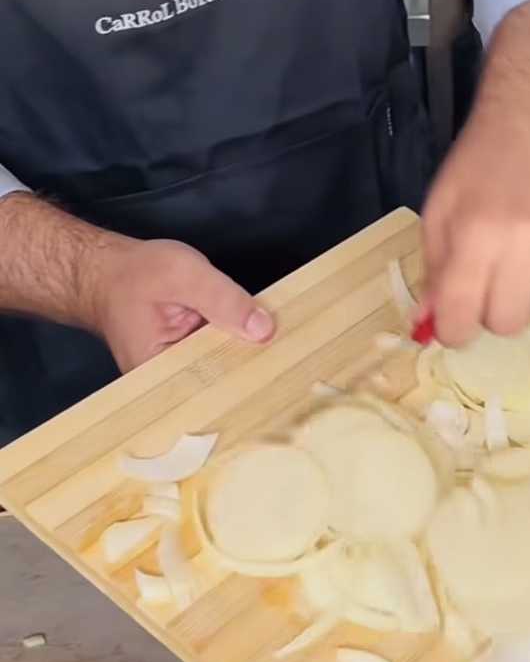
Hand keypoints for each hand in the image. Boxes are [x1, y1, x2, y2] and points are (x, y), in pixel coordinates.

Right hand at [86, 235, 274, 372]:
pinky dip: (234, 345)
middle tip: (292, 359)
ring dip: (246, 355)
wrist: (106, 271)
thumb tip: (263, 329)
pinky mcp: (186, 358)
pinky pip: (216, 357)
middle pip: (220, 383)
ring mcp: (177, 372)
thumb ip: (224, 301)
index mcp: (158, 375)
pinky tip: (257, 338)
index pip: (212, 391)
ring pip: (222, 369)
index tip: (282, 373)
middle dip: (252, 367)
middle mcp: (166, 384)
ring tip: (284, 351)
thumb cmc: (134, 274)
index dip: (247, 381)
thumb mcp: (184, 275)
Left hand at [421, 103, 529, 345]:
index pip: (460, 320)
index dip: (455, 328)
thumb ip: (434, 270)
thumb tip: (432, 325)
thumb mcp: (439, 211)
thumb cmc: (480, 165)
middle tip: (496, 281)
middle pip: (506, 323)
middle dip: (495, 309)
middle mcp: (524, 244)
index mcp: (475, 236)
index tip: (458, 319)